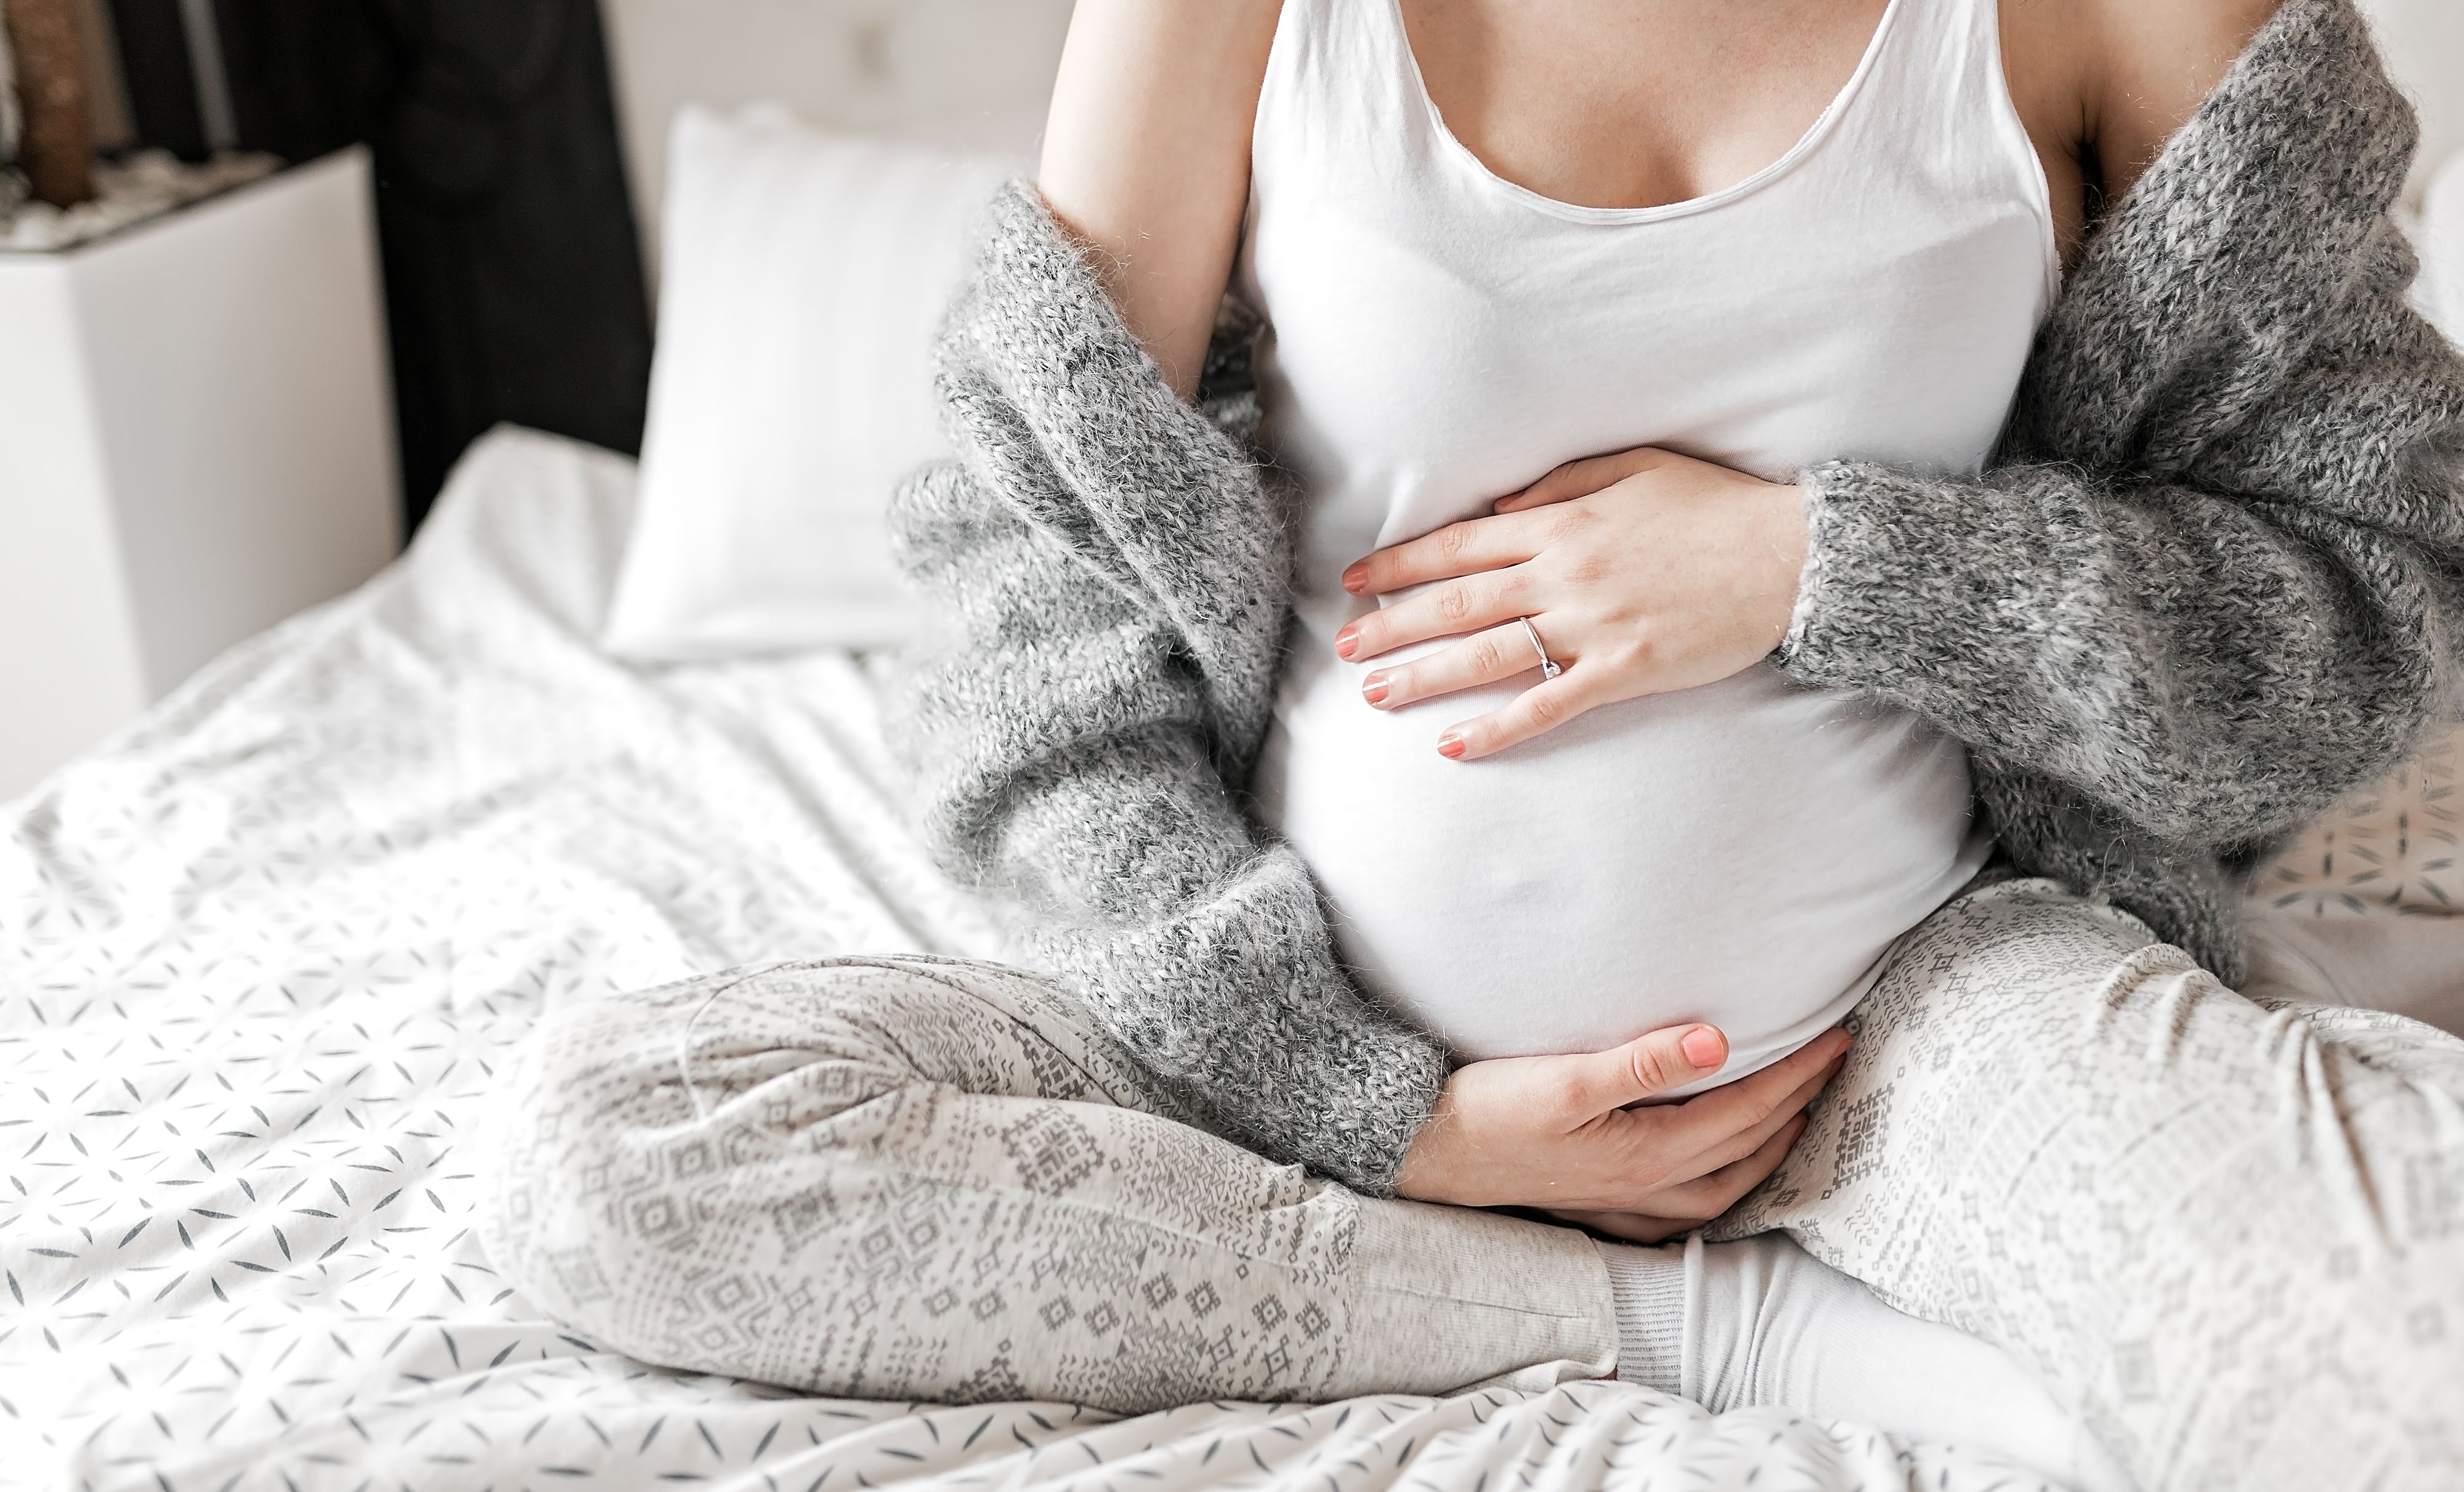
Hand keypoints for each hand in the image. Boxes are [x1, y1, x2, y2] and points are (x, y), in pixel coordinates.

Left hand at [1336, 448, 1808, 759]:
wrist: (1793, 556)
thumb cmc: (1719, 507)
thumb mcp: (1638, 467)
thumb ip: (1562, 483)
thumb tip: (1496, 514)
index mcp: (1565, 521)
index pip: (1462, 544)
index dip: (1403, 563)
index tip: (1357, 579)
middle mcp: (1566, 573)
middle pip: (1460, 601)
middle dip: (1394, 623)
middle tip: (1342, 646)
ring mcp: (1594, 625)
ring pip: (1489, 653)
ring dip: (1425, 675)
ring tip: (1373, 693)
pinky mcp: (1625, 669)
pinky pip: (1547, 703)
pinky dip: (1497, 726)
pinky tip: (1453, 744)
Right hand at [1392, 1023, 1850, 1242]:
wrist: (1420, 1151)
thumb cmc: (1485, 1111)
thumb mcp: (1563, 1079)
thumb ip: (1641, 1063)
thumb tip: (1716, 1042)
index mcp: (1643, 1154)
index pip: (1744, 1111)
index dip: (1796, 1075)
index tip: (1835, 1039)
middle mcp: (1642, 1188)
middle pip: (1745, 1149)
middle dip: (1797, 1106)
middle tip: (1833, 1064)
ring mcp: (1621, 1204)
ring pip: (1721, 1186)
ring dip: (1767, 1151)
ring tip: (1795, 1115)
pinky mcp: (1598, 1205)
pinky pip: (1684, 1208)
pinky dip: (1719, 1187)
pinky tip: (1717, 1171)